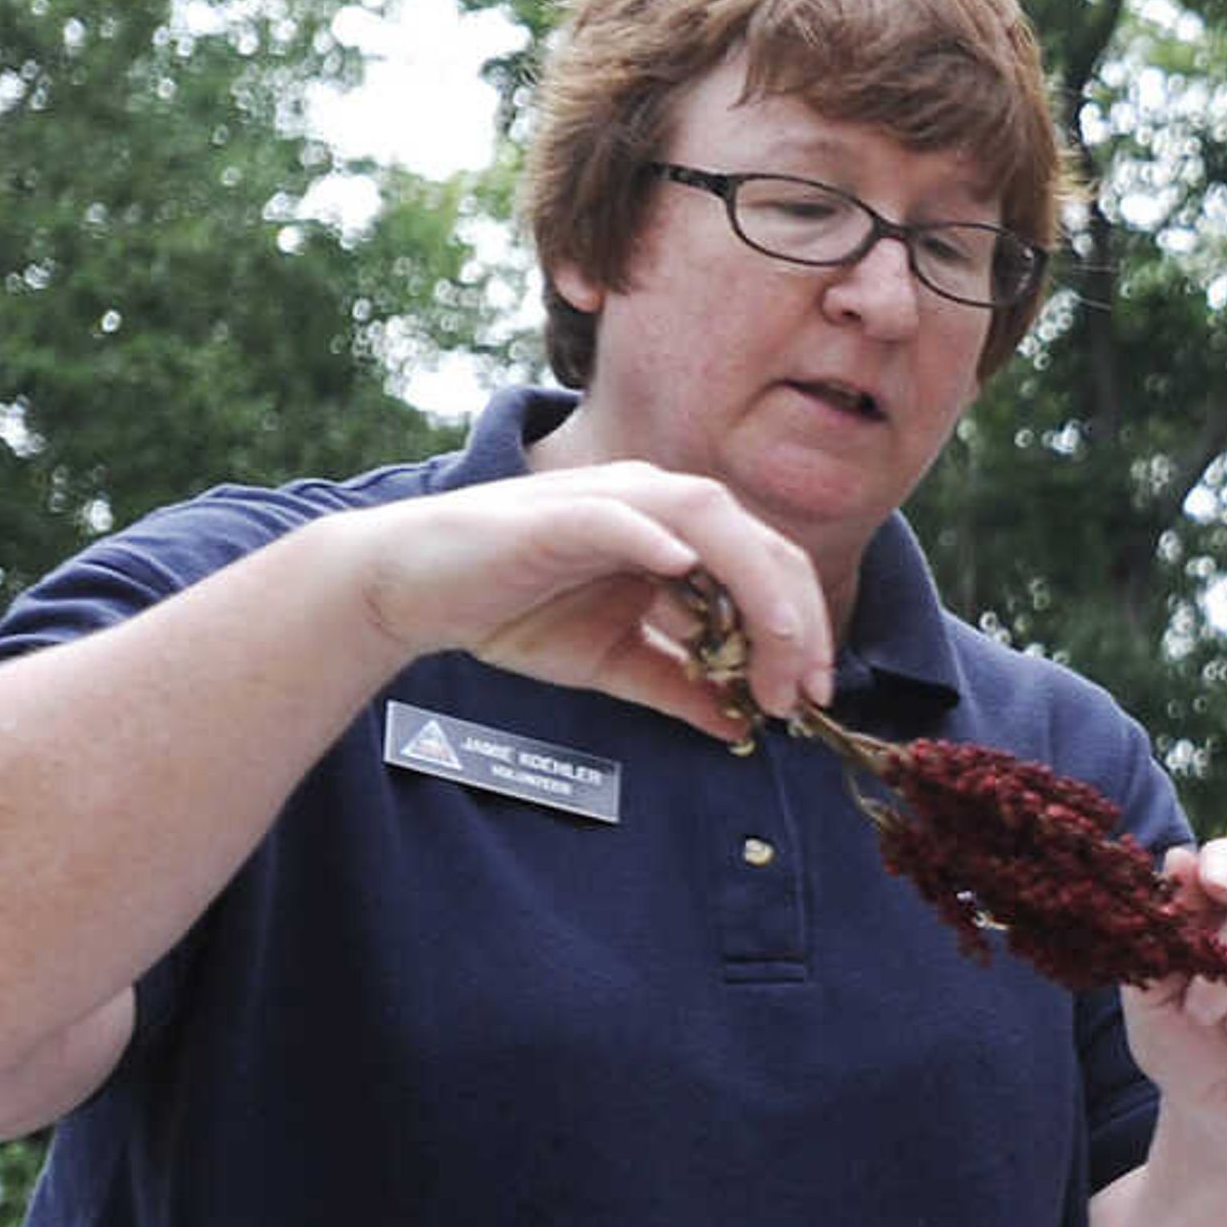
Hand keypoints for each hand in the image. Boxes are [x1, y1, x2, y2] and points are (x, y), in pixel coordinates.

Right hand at [337, 463, 840, 741]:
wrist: (415, 590)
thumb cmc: (512, 611)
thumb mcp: (614, 663)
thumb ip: (680, 687)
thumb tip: (741, 725)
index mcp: (677, 535)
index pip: (769, 568)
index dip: (805, 630)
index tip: (811, 697)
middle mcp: (655, 504)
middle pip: (759, 543)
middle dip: (797, 619)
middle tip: (803, 691)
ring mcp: (610, 500)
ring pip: (709, 519)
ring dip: (754, 585)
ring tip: (776, 647)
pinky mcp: (558, 513)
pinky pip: (618, 516)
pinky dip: (656, 536)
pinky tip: (685, 569)